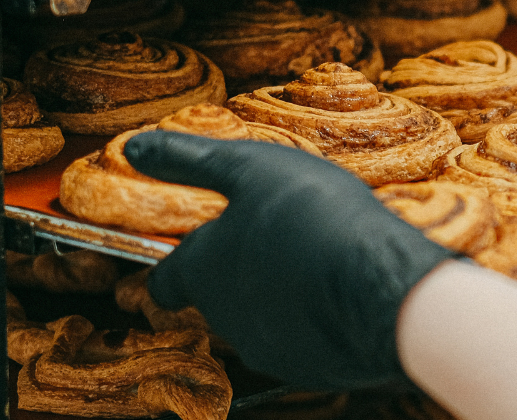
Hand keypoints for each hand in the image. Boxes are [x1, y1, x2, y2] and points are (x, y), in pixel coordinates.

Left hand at [124, 130, 456, 389]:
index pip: (166, 280)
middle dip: (239, 273)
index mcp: (204, 270)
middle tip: (275, 241)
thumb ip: (188, 160)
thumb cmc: (313, 218)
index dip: (172, 268)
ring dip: (278, 294)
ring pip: (262, 319)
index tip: (180, 261)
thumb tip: (133, 148)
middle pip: (219, 297)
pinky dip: (315, 318)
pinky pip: (305, 339)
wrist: (383, 288)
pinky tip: (342, 291)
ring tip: (316, 260)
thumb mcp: (248, 168)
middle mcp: (226, 317)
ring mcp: (270, 347)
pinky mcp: (312, 367)